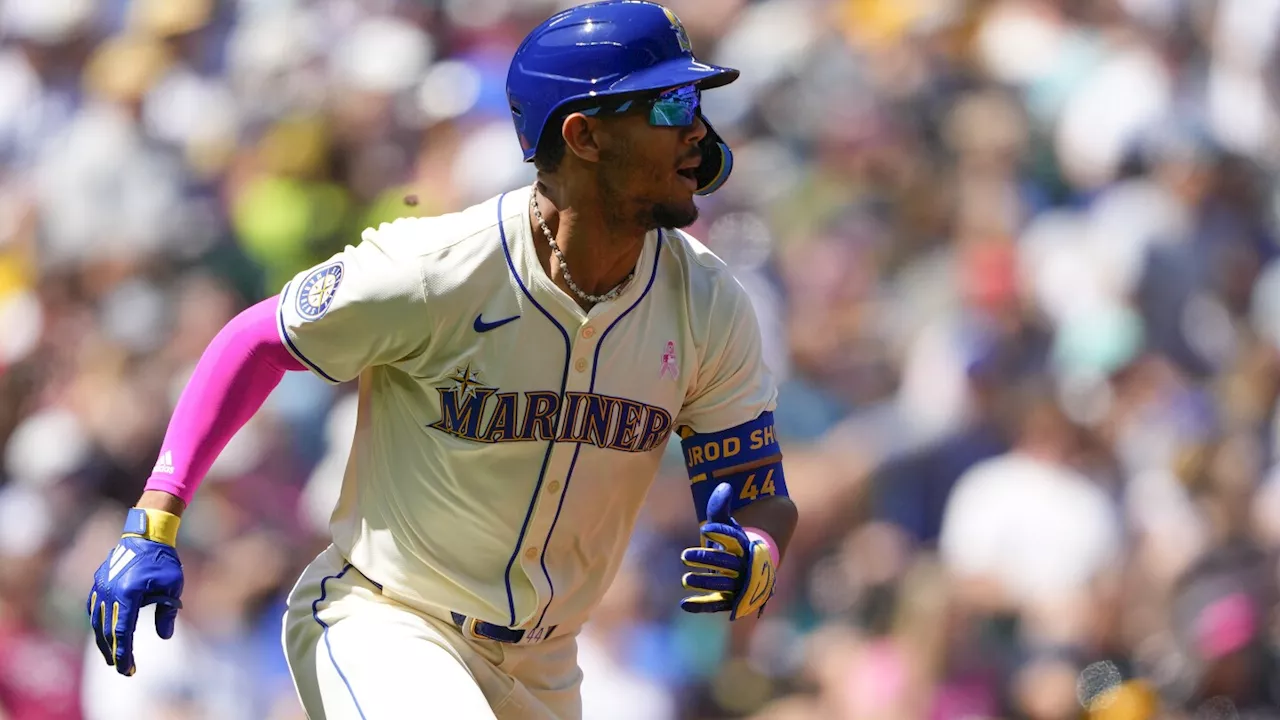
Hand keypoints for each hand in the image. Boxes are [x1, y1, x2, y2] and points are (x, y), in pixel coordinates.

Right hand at [87, 509, 183, 674]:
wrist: (146, 535)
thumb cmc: (163, 560)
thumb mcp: (172, 587)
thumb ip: (167, 613)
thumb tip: (165, 637)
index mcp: (128, 594)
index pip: (123, 631)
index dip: (125, 653)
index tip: (129, 669)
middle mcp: (109, 592)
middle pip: (107, 631)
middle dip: (114, 652)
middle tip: (122, 669)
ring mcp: (101, 587)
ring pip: (97, 621)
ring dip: (104, 641)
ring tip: (112, 656)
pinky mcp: (98, 582)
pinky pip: (94, 608)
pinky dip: (98, 623)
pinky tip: (103, 633)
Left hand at [680, 482, 775, 619]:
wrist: (752, 570)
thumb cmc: (734, 544)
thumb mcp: (727, 524)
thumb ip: (720, 508)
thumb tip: (724, 487)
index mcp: (746, 547)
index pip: (735, 540)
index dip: (722, 534)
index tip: (704, 529)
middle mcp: (745, 568)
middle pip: (728, 565)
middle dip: (707, 560)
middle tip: (684, 556)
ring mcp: (739, 586)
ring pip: (724, 586)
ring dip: (706, 583)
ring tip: (685, 579)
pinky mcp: (731, 602)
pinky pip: (718, 605)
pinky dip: (702, 606)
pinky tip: (684, 604)